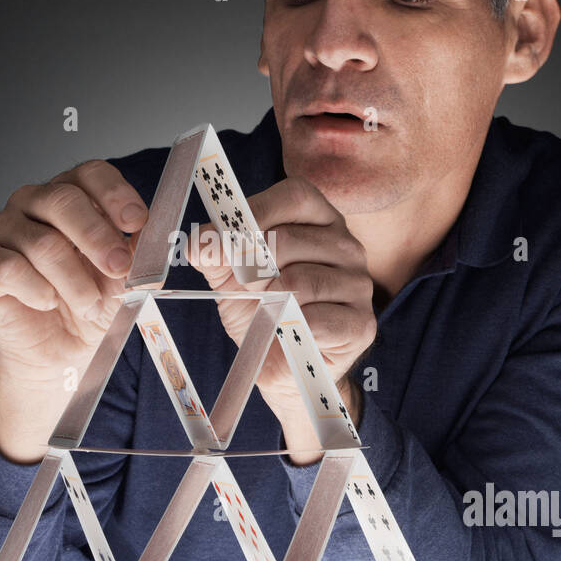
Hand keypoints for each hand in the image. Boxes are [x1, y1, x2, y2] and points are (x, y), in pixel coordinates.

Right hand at [0, 161, 150, 459]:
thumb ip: (136, 252)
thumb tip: (156, 236)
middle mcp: (32, 203)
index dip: (114, 194)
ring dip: (74, 282)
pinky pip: (11, 269)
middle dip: (97, 238)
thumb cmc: (87, 306)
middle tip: (118, 268)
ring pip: (42, 243)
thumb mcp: (122, 278)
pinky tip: (48, 303)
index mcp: (70, 196)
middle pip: (63, 200)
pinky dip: (38, 292)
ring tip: (87, 305)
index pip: (90, 174)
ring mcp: (1, 229)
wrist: (58, 351)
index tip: (135, 222)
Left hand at [186, 175, 376, 421]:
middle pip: (290, 240)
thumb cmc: (261, 309)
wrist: (279, 364)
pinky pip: (317, 320)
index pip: (296, 196)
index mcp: (320, 220)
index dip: (257, 211)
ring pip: (301, 281)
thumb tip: (199, 244)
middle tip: (244, 287)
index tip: (224, 236)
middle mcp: (347, 246)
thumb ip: (214, 252)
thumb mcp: (229, 275)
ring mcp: (359, 284)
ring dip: (270, 301)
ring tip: (265, 311)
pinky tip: (287, 332)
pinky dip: (290, 329)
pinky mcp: (362, 323)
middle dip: (252, 267)